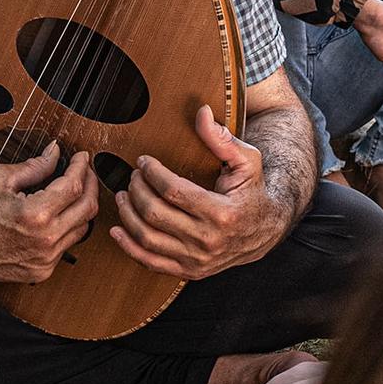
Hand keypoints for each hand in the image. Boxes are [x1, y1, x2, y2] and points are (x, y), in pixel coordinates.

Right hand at [0, 142, 99, 283]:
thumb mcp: (0, 178)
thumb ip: (34, 166)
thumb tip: (55, 153)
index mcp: (35, 215)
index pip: (74, 187)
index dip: (82, 168)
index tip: (81, 158)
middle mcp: (45, 241)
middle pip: (88, 208)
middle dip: (90, 184)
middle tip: (84, 171)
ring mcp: (45, 260)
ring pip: (82, 229)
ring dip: (82, 207)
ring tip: (73, 190)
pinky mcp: (42, 271)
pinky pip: (67, 245)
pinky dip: (67, 227)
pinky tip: (59, 214)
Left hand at [111, 106, 281, 279]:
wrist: (265, 230)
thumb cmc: (252, 191)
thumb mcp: (246, 161)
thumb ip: (222, 139)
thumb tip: (202, 113)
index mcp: (222, 213)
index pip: (173, 191)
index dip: (152, 173)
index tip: (144, 161)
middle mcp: (208, 240)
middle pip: (155, 214)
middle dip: (137, 190)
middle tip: (133, 176)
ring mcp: (198, 259)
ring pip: (148, 238)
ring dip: (128, 215)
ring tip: (124, 195)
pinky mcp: (190, 271)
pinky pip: (151, 262)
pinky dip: (129, 247)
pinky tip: (117, 230)